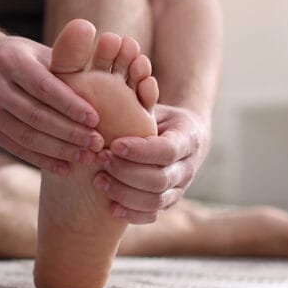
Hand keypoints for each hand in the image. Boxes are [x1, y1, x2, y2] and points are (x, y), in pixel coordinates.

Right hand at [0, 35, 103, 173]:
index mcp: (11, 60)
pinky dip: (43, 160)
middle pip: (36, 116)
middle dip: (69, 132)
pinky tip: (65, 167)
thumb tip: (108, 80)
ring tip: (86, 157)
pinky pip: (17, 148)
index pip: (44, 87)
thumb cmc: (24, 57)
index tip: (96, 119)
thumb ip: (68, 65)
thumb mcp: (41, 52)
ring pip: (27, 136)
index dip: (70, 106)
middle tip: (97, 144)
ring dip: (59, 150)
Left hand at [94, 104, 210, 223]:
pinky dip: (132, 215)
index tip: (114, 144)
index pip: (167, 150)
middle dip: (126, 172)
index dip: (140, 151)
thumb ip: (142, 98)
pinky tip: (110, 206)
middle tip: (101, 159)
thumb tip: (129, 72)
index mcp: (188, 138)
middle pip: (160, 180)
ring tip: (99, 180)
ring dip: (124, 193)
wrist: (181, 136)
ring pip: (155, 201)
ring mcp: (179, 188)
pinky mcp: (168, 202)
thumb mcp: (154, 103)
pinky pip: (153, 216)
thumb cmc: (158, 115)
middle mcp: (187, 167)